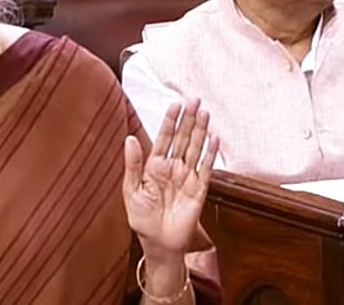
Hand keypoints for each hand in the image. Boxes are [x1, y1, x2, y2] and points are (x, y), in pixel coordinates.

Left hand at [122, 98, 218, 258]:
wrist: (159, 243)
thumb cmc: (142, 218)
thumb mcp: (132, 191)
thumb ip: (133, 165)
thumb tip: (129, 139)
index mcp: (154, 166)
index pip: (164, 138)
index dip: (170, 121)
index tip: (176, 104)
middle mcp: (172, 168)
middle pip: (182, 138)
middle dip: (188, 119)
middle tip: (195, 99)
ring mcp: (187, 177)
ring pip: (195, 149)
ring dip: (200, 131)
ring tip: (205, 112)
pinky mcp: (199, 189)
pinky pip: (206, 168)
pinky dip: (210, 153)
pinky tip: (214, 138)